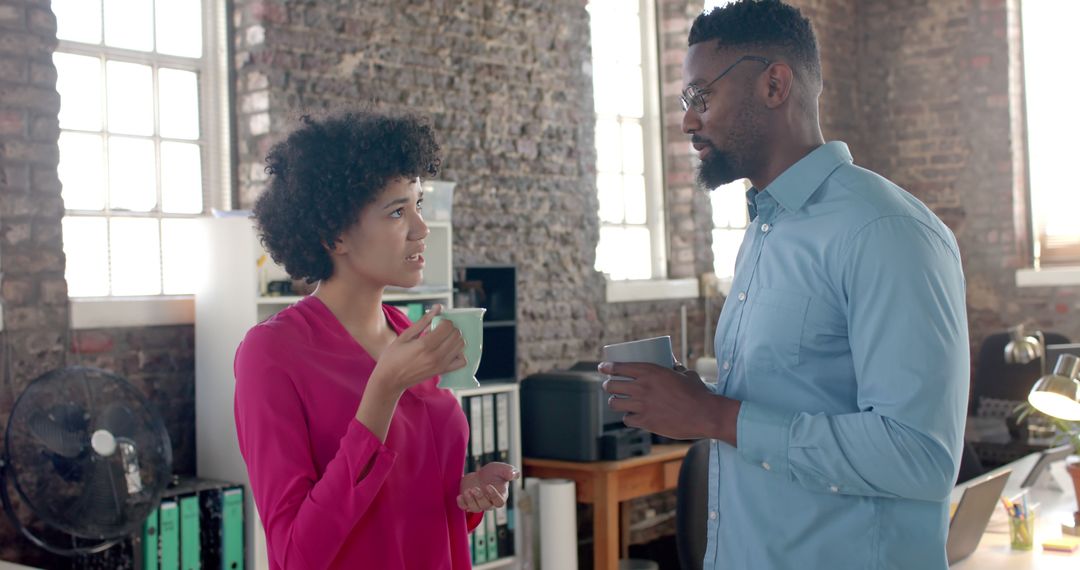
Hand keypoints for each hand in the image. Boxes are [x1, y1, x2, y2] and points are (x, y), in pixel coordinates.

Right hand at [371, 305, 465, 393]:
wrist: (390, 380)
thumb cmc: (393, 356)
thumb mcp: (405, 336)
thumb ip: (423, 321)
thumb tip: (438, 308)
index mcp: (425, 345)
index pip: (447, 326)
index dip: (444, 320)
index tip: (436, 322)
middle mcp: (435, 356)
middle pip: (456, 335)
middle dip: (451, 328)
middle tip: (440, 329)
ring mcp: (440, 365)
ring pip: (461, 346)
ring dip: (455, 338)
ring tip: (443, 339)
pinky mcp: (442, 372)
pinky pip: (461, 362)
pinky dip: (459, 353)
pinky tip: (449, 350)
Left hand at [457, 462, 519, 511]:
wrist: (479, 475)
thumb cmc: (493, 472)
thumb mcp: (501, 468)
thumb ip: (509, 471)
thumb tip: (514, 474)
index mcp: (500, 496)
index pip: (499, 502)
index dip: (493, 496)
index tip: (488, 486)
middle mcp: (490, 503)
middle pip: (486, 506)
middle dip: (479, 497)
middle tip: (474, 488)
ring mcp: (478, 504)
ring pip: (475, 508)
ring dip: (470, 501)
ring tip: (467, 491)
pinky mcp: (468, 503)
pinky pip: (464, 508)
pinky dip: (461, 503)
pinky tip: (459, 496)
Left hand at [600, 361, 739, 442]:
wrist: (705, 414)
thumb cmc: (698, 393)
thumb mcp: (686, 374)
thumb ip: (676, 367)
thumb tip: (672, 360)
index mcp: (650, 371)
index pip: (620, 367)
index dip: (607, 367)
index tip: (602, 367)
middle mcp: (642, 387)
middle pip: (612, 385)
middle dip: (607, 385)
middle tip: (609, 385)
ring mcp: (642, 405)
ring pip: (614, 403)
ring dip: (614, 402)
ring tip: (616, 401)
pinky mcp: (646, 421)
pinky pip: (627, 419)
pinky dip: (628, 418)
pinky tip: (631, 417)